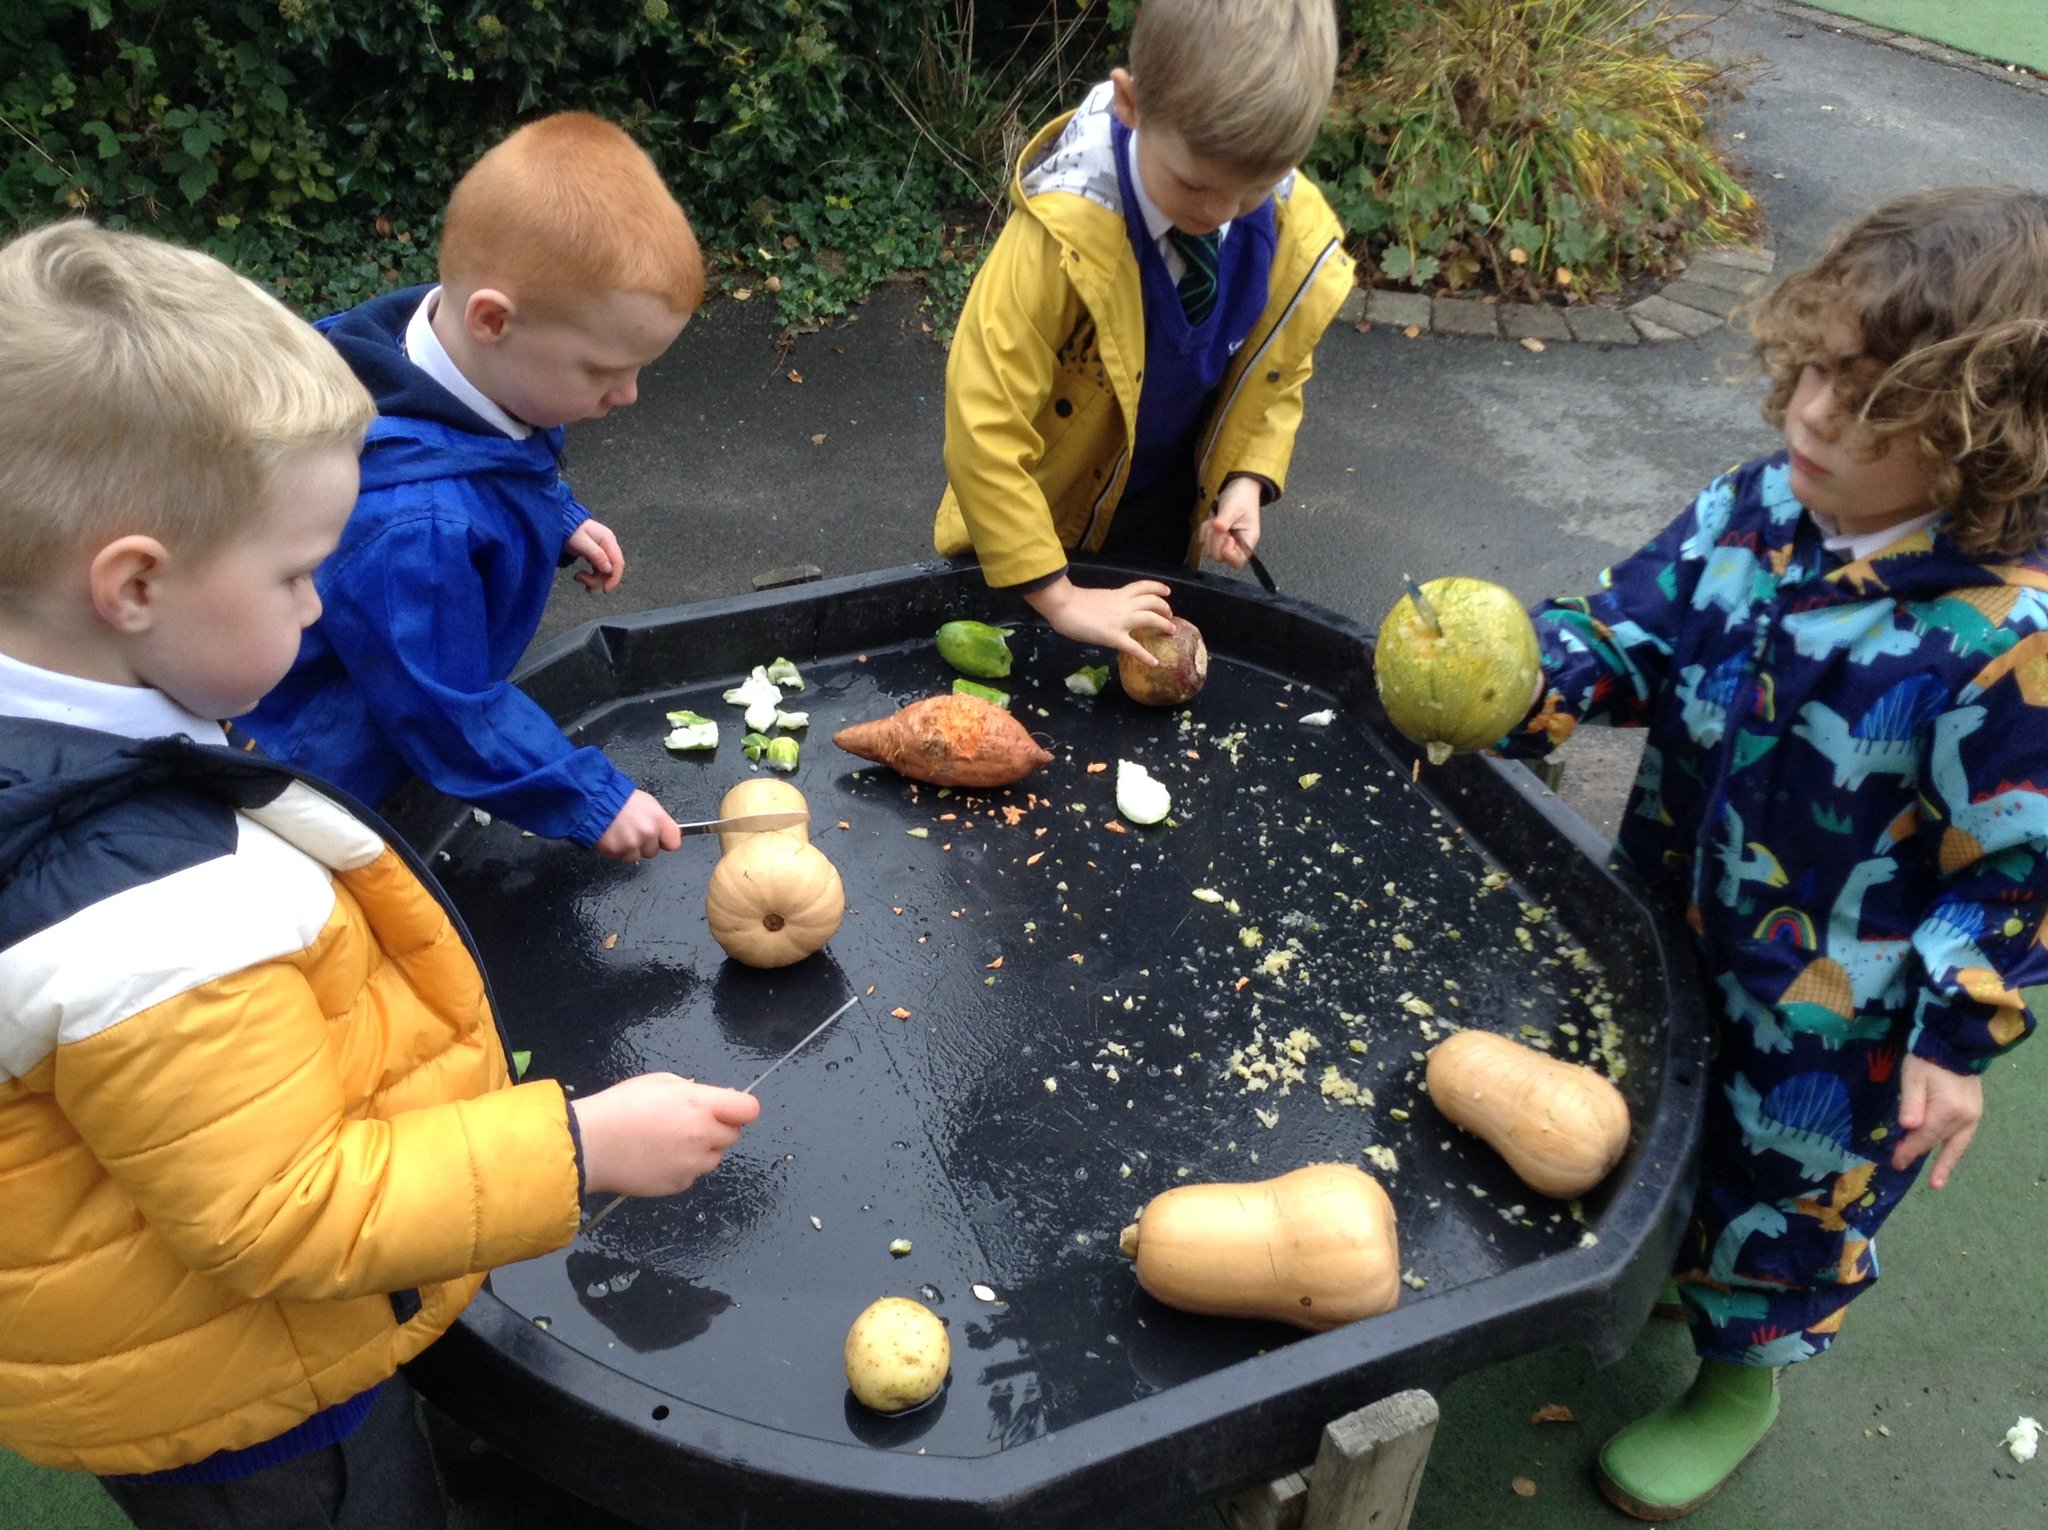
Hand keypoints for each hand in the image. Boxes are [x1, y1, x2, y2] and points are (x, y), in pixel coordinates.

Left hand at [567, 518, 625, 593]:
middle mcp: (609, 546)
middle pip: (611, 570)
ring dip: (592, 579)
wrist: (561, 524)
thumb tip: (609, 569)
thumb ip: (596, 555)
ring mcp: (604, 551)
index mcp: (608, 540)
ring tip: (577, 577)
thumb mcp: (581, 543)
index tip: (605, 590)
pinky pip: (599, 570)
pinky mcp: (598, 555)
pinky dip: (591, 577)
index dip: (614, 578)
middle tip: (579, 578)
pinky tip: (581, 577)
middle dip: (597, 579)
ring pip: (605, 572)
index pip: (618, 563)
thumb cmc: (569, 531)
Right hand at [570, 1074, 760, 1197]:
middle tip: (689, 1123)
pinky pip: (693, 1174)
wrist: (590, 1146)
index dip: (740, 1108)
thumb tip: (712, 1099)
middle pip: (733, 1135)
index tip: (730, 1108)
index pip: (749, 1109)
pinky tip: (658, 1157)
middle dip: (718, 1128)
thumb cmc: (620, 1108)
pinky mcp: (680, 1184)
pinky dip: (683, 1167)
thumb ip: (692, 1090)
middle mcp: (703, 1136)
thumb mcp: (659, 1082)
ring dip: (702, 1150)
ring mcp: (693, 1164)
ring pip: (714, 1157)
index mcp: (700, 1105)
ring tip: (669, 1141)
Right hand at [595, 788, 680, 861]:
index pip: (673, 843)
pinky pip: (618, 856)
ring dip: (628, 849)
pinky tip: (612, 836)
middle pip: (652, 851)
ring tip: (620, 833)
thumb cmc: (619, 797)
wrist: (595, 799)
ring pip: (634, 857)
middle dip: (643, 845)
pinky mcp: (615, 850)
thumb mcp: (647, 803)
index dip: (666, 841)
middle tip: (633, 832)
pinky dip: (614, 849)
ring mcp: (631, 843)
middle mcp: (647, 833)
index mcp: (658, 820)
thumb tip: (665, 831)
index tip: (662, 840)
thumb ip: (659, 821)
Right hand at [1023, 574, 1174, 665]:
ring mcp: (1121, 621)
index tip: (1167, 591)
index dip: (1157, 587)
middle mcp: (1124, 605)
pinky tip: (1154, 662)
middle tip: (1170, 615)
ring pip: (1151, 618)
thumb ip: (1107, 605)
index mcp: (1118, 594)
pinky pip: (1135, 648)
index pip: (1143, 587)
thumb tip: (1109, 614)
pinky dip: (1146, 656)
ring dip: (1164, 624)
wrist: (1064, 605)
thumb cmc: (1071, 601)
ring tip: (1171, 630)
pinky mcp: (1114, 637)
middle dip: (1165, 607)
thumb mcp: (1096, 598)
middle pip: (1152, 601)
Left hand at [1200, 477, 1263, 566]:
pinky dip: (1205, 530)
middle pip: (1220, 556)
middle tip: (1219, 524)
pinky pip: (1204, 541)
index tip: (1226, 536)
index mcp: (1248, 540)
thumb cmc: (1241, 497)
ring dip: (1209, 533)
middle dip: (1215, 539)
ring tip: (1216, 519)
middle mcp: (1238, 545)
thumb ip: (1224, 520)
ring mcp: (1226, 542)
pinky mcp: (1216, 538)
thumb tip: (1218, 529)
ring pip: (1210, 549)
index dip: (1227, 552)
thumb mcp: (1233, 507)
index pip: (1237, 561)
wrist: (1238, 487)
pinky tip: (1212, 520)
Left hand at [1890, 1052, 1983, 1188]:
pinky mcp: (1975, 1111)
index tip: (1896, 1162)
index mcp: (1947, 1109)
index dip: (1909, 1150)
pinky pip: (1964, 1136)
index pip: (1924, 1136)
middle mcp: (1964, 1117)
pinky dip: (1954, 1148)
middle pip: (1939, 1141)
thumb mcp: (1912, 1076)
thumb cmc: (1927, 1058)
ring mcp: (1973, 1115)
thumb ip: (1911, 1102)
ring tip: (1937, 1182)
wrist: (1953, 1044)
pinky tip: (1947, 1157)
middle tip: (1902, 1168)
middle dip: (1921, 1155)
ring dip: (1946, 1162)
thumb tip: (1909, 1127)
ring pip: (1956, 1144)